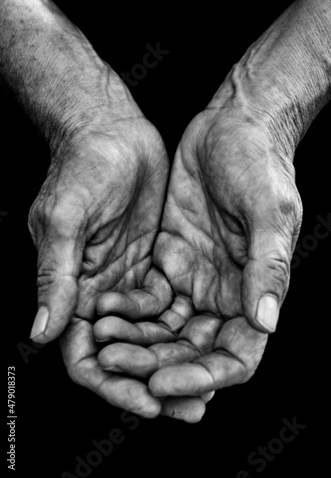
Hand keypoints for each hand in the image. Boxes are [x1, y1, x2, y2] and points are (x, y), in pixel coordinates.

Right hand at [28, 70, 213, 419]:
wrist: (112, 133)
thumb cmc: (81, 168)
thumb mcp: (65, 220)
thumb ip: (54, 277)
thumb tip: (39, 333)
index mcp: (72, 289)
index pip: (87, 355)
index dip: (114, 385)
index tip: (150, 403)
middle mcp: (99, 292)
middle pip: (126, 355)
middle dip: (155, 383)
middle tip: (194, 406)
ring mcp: (128, 281)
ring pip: (151, 336)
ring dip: (176, 361)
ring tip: (211, 384)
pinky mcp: (152, 264)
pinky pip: (169, 307)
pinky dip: (185, 327)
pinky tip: (213, 340)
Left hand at [94, 85, 301, 402]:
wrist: (231, 125)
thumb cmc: (260, 162)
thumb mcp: (269, 208)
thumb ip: (268, 266)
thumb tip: (265, 322)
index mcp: (255, 290)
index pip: (234, 357)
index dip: (201, 378)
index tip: (163, 384)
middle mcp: (224, 293)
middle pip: (190, 351)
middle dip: (155, 365)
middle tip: (115, 364)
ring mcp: (194, 277)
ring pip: (163, 330)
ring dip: (135, 342)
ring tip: (102, 343)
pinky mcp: (169, 258)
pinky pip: (145, 297)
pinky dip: (126, 309)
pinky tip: (103, 309)